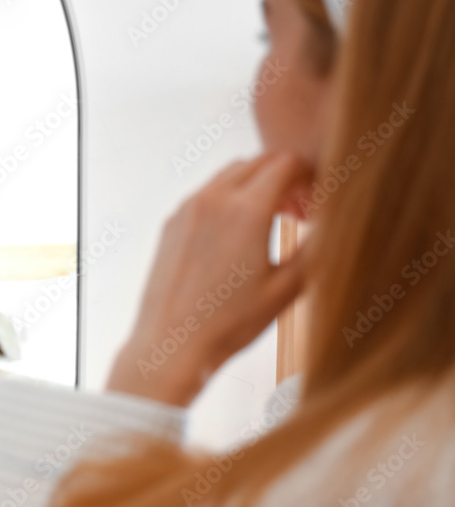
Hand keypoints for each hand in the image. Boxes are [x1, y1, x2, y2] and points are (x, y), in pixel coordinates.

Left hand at [106, 151, 313, 406]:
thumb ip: (316, 247)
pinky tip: (237, 234)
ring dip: (256, 185)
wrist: (172, 345)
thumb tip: (334, 224)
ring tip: (271, 222)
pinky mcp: (171, 222)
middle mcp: (213, 199)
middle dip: (285, 177)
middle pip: (259, 161)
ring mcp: (187, 208)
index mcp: (246, 209)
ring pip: (230, 174)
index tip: (317, 204)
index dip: (311, 177)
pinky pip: (206, 194)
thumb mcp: (287, 288)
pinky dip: (228, 198)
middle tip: (300, 212)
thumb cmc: (229, 323)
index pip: (287, 163)